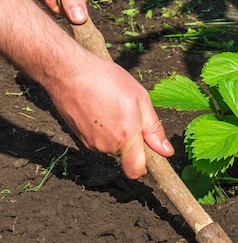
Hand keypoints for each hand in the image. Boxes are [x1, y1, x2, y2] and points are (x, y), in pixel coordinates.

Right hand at [47, 54, 173, 178]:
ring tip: (112, 106)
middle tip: (130, 114)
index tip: (151, 154)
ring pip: (112, 146)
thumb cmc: (106, 80)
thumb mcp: (140, 99)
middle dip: (132, 141)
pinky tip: (99, 108)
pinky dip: (102, 129)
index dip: (146, 166)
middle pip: (126, 155)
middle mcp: (107, 145)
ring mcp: (90, 142)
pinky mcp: (79, 137)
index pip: (136, 170)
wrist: (68, 72)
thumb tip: (166, 152)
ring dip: (116, 133)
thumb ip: (154, 129)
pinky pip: (98, 140)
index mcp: (126, 137)